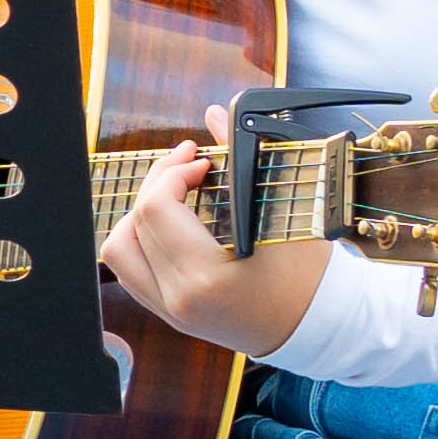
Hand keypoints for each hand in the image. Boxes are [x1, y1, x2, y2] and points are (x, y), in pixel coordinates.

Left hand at [98, 112, 325, 358]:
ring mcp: (169, 310)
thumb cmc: (309, 273)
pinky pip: (131, 270)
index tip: (202, 161)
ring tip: (175, 193)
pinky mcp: (169, 314)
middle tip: (190, 165)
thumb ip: (244, 157)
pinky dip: (141, 238)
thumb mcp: (283, 211)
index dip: (173, 173)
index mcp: (205, 278)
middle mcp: (178, 299)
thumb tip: (214, 113)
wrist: (317, 325)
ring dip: (140, 212)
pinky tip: (170, 221)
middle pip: (134, 223)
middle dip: (159, 182)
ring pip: (119, 249)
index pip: (156, 209)